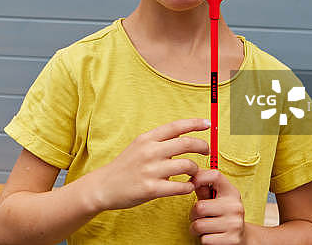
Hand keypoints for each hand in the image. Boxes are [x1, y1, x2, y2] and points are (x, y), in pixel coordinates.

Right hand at [90, 118, 209, 211]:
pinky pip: (181, 187)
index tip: (208, 123)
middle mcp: (150, 151)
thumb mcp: (138, 146)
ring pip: (187, 166)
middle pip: (186, 144)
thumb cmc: (125, 167)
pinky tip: (186, 187)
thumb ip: (158, 141)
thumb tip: (182, 135)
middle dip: (202, 146)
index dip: (194, 124)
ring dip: (195, 170)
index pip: (175, 126)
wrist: (104, 186)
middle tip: (207, 151)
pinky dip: (188, 187)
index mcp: (147, 139)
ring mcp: (151, 170)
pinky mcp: (152, 189)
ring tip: (193, 174)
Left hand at [189, 169, 245, 243]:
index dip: (199, 176)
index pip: (215, 175)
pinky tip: (212, 236)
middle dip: (193, 214)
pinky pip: (205, 239)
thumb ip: (204, 188)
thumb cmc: (223, 215)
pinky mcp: (232, 240)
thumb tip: (191, 176)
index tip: (192, 183)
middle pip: (199, 207)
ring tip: (204, 227)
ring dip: (196, 229)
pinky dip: (204, 239)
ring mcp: (235, 224)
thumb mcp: (216, 199)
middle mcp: (235, 206)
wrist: (243, 237)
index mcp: (231, 192)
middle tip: (198, 217)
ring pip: (199, 225)